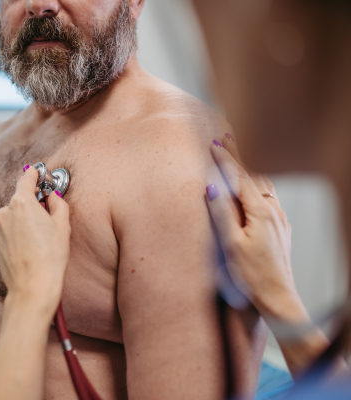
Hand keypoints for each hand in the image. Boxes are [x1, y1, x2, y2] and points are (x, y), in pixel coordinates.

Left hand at [0, 166, 70, 318]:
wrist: (32, 288)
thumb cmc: (50, 257)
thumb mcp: (63, 226)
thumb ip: (58, 204)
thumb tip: (53, 197)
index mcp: (22, 202)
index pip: (26, 178)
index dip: (34, 173)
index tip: (37, 170)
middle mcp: (5, 212)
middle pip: (21, 200)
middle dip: (34, 204)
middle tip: (49, 217)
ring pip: (14, 217)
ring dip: (25, 221)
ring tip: (41, 240)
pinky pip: (9, 231)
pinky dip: (18, 234)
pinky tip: (30, 248)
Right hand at [206, 135, 307, 323]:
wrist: (277, 297)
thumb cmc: (251, 275)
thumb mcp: (231, 244)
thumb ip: (222, 213)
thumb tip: (212, 187)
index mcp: (260, 212)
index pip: (239, 178)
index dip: (225, 160)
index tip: (214, 144)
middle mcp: (273, 210)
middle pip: (253, 176)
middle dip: (238, 157)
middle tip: (227, 139)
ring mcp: (279, 219)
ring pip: (263, 185)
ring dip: (249, 169)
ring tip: (239, 157)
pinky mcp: (280, 227)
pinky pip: (269, 196)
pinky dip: (257, 183)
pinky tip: (255, 186)